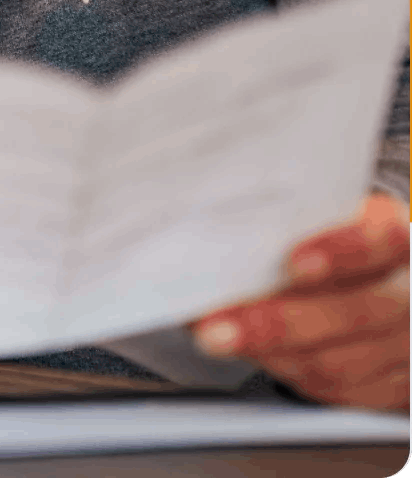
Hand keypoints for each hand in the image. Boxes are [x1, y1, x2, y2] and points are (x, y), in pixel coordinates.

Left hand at [191, 192, 408, 408]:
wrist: (380, 271)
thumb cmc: (338, 233)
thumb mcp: (325, 212)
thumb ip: (288, 218)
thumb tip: (213, 229)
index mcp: (398, 237)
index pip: (382, 241)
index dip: (342, 253)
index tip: (294, 262)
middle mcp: (410, 294)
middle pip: (354, 315)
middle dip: (276, 324)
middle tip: (216, 327)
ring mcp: (406, 346)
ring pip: (339, 363)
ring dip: (270, 353)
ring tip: (217, 340)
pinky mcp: (394, 387)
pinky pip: (337, 392)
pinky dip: (287, 372)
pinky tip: (253, 354)